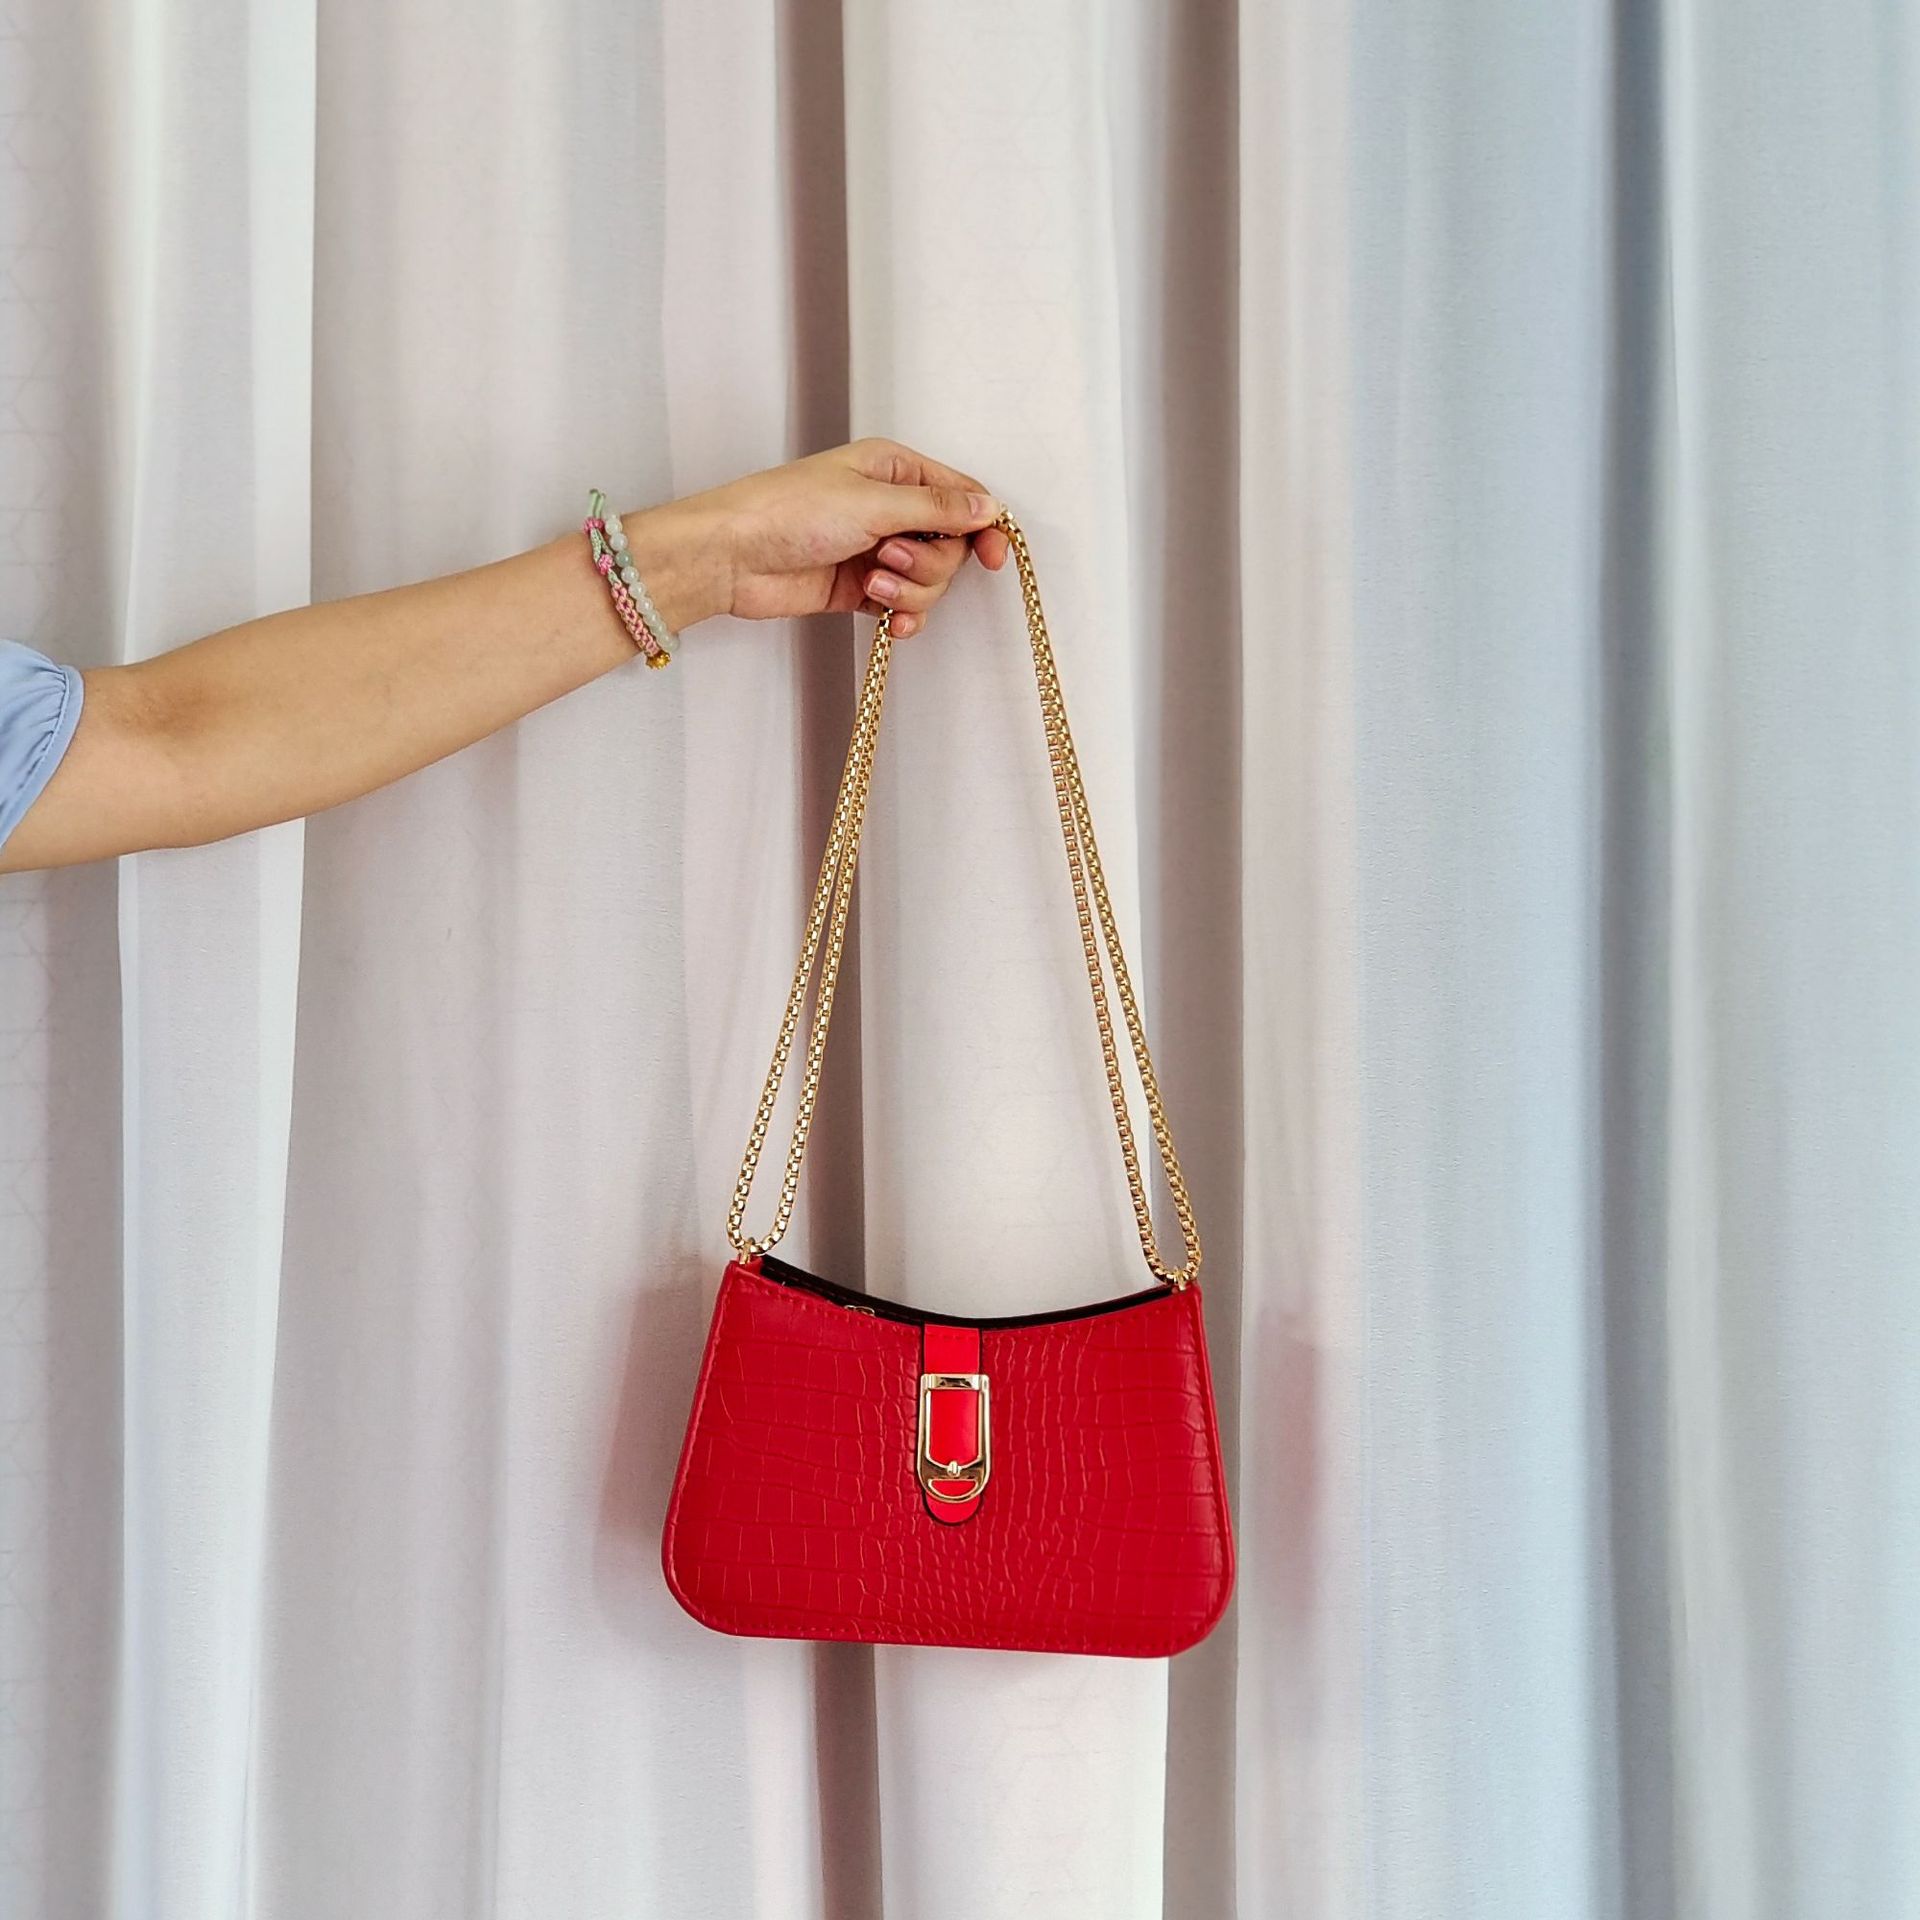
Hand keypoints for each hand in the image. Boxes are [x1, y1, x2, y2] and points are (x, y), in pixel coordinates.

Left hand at [628, 438, 1010, 638]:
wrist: (732, 557)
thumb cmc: (788, 511)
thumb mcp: (872, 502)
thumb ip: (936, 508)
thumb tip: (989, 506)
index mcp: (894, 470)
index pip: (961, 496)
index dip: (983, 527)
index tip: (992, 558)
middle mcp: (890, 508)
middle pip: (949, 545)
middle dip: (929, 563)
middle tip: (889, 560)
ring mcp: (876, 550)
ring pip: (930, 579)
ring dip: (910, 590)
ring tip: (872, 585)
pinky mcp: (862, 588)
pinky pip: (905, 606)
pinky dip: (903, 616)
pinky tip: (890, 623)